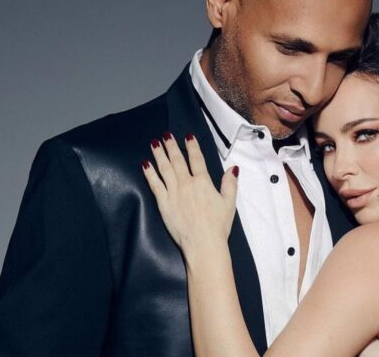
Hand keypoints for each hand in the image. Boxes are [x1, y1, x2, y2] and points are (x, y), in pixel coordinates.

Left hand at [141, 133, 238, 256]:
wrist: (203, 243)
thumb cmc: (218, 225)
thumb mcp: (229, 203)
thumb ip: (229, 184)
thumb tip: (232, 168)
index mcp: (203, 183)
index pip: (197, 159)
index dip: (192, 146)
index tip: (188, 136)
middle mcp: (186, 184)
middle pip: (177, 161)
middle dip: (171, 146)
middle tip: (166, 135)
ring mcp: (173, 193)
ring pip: (164, 169)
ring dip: (159, 154)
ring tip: (154, 143)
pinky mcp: (163, 204)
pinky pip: (155, 184)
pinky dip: (149, 173)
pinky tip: (145, 165)